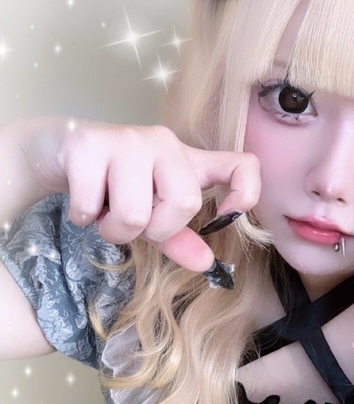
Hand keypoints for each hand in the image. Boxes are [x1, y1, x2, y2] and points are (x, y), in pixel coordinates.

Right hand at [25, 120, 260, 270]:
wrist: (58, 152)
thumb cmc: (113, 185)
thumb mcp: (151, 213)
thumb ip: (179, 238)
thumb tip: (206, 263)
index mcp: (188, 161)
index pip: (241, 164)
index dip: (245, 191)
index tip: (225, 217)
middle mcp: (164, 143)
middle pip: (183, 203)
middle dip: (153, 230)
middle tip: (133, 222)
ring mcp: (127, 139)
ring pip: (135, 213)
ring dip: (113, 230)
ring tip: (103, 213)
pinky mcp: (88, 145)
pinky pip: (91, 206)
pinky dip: (83, 218)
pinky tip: (83, 202)